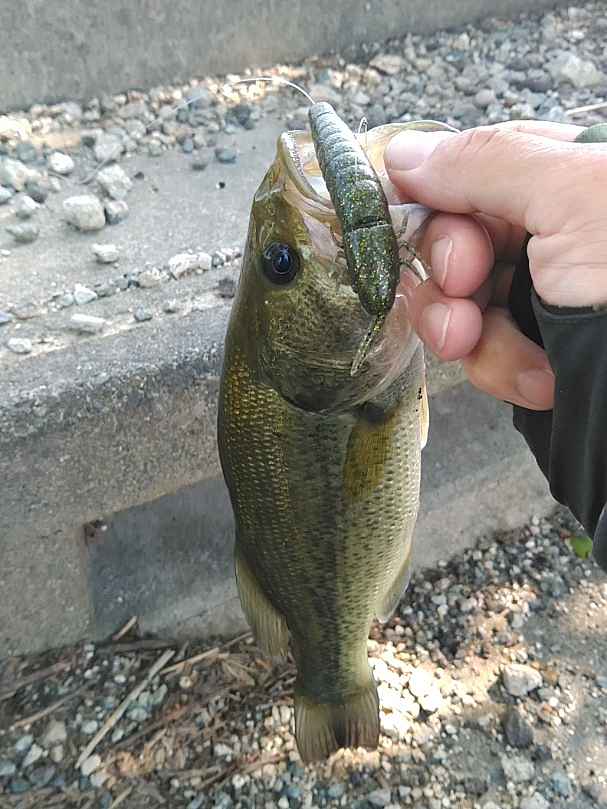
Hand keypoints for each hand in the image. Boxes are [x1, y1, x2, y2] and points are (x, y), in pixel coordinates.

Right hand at [384, 120, 606, 409]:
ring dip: (472, 334)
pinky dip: (503, 368)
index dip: (439, 205)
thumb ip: (485, 162)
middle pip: (456, 241)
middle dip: (452, 276)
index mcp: (569, 176)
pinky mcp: (538, 348)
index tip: (435, 231)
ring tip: (516, 356)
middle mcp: (553, 232)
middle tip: (466, 291)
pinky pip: (485, 350)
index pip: (470, 174)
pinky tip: (540, 380)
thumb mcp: (575, 197)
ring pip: (462, 302)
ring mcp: (543, 295)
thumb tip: (404, 152)